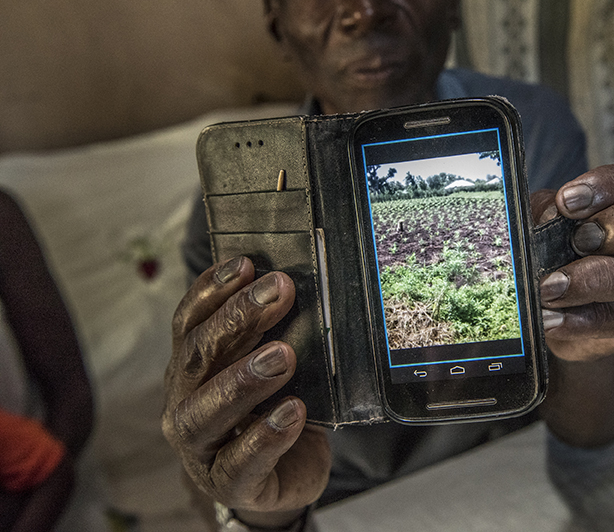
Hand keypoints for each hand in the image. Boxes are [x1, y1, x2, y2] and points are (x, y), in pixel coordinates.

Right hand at [161, 257, 329, 518]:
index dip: (212, 290)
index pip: (190, 323)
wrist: (282, 477)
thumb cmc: (275, 409)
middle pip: (198, 356)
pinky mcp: (229, 484)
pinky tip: (294, 412)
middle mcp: (184, 403)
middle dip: (237, 319)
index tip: (246, 263)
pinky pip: (241, 461)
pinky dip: (267, 435)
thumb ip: (275, 333)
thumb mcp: (273, 365)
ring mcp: (201, 448)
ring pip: (204, 412)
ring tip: (283, 355)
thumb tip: (297, 286)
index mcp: (191, 368)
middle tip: (279, 292)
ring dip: (243, 379)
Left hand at [532, 152, 613, 361]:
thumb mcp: (547, 224)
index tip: (567, 201)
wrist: (558, 312)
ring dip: (594, 279)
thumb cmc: (558, 253)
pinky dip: (584, 320)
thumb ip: (547, 214)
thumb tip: (547, 217)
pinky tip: (553, 317)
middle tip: (578, 241)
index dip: (609, 184)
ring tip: (550, 287)